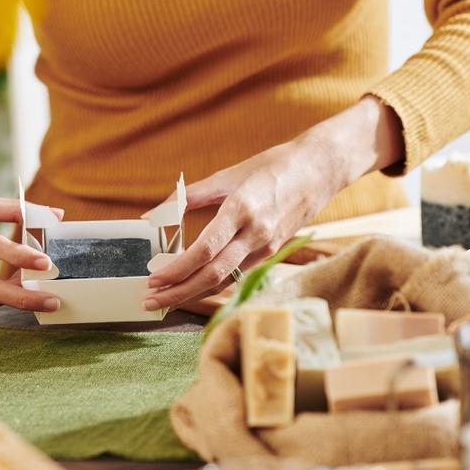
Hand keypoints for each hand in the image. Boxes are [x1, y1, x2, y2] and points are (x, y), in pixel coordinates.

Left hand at [143, 139, 344, 309]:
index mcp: (241, 209)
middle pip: (213, 274)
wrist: (319, 170)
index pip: (205, 250)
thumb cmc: (272, 167)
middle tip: (150, 301)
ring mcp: (266, 246)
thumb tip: (153, 213)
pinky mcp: (272, 252)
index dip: (178, 269)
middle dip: (178, 292)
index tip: (154, 278)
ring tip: (165, 299)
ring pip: (225, 280)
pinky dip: (213, 285)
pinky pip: (238, 274)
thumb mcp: (228, 175)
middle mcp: (255, 233)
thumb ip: (190, 195)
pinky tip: (193, 288)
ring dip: (192, 293)